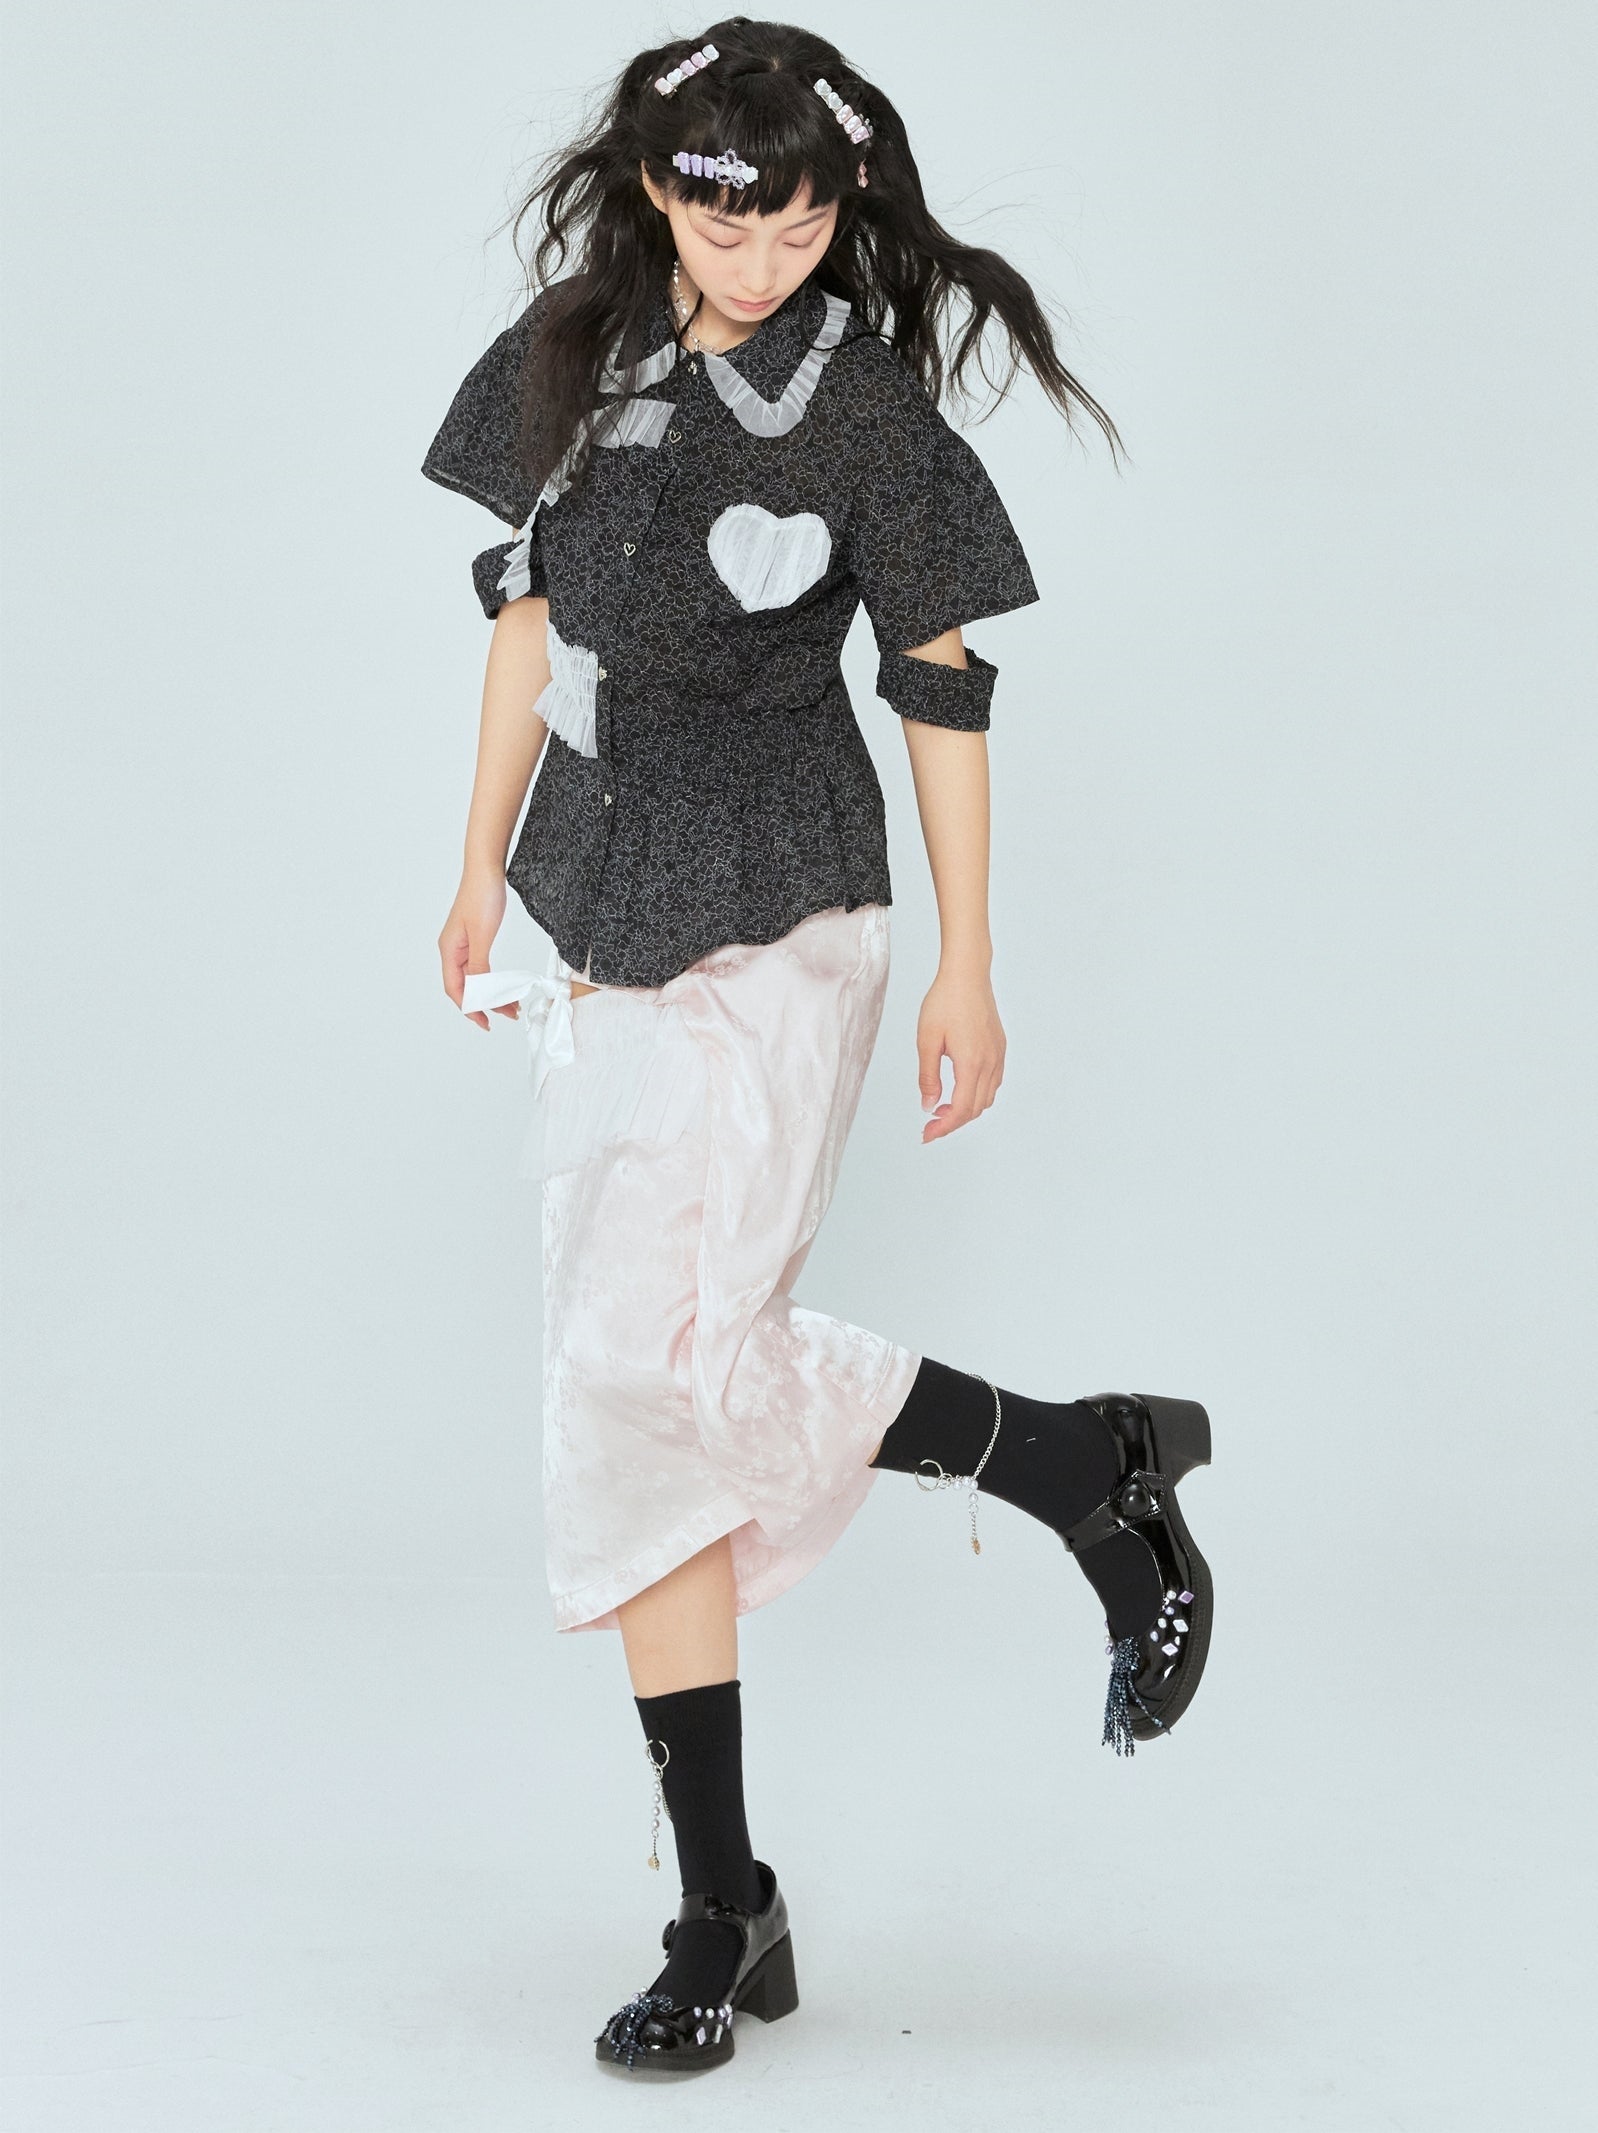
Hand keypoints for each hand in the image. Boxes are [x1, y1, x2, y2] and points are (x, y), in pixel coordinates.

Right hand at [439, 866, 512, 1029]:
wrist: (486, 869)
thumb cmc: (482, 896)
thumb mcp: (482, 935)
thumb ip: (478, 965)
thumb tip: (478, 991)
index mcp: (449, 950)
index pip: (456, 989)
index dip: (469, 1008)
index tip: (485, 1023)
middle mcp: (452, 950)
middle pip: (464, 987)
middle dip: (484, 1004)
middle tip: (507, 1014)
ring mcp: (462, 944)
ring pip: (473, 978)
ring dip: (490, 993)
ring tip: (510, 1004)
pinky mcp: (473, 938)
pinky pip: (478, 967)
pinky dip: (490, 980)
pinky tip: (502, 986)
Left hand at [916, 965, 1004, 1140]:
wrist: (967, 974)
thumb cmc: (944, 1002)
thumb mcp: (926, 1040)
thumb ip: (928, 1076)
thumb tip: (929, 1106)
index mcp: (971, 1063)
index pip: (961, 1110)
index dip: (944, 1127)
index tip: (927, 1134)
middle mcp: (990, 1063)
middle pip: (975, 1109)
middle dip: (953, 1122)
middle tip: (930, 1126)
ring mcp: (998, 1055)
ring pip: (986, 1098)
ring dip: (966, 1109)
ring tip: (942, 1108)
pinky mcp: (999, 1048)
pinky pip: (993, 1082)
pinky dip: (977, 1094)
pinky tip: (959, 1089)